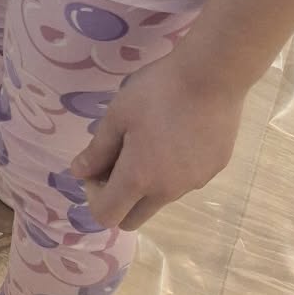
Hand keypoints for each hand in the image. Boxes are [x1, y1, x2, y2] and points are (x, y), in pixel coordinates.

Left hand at [69, 53, 244, 231]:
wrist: (213, 75)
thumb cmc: (158, 91)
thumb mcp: (117, 114)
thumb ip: (97, 150)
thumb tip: (79, 173)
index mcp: (139, 178)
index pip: (106, 215)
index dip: (93, 196)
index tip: (97, 167)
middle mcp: (167, 191)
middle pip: (133, 218)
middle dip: (118, 198)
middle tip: (118, 159)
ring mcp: (194, 183)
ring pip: (160, 198)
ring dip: (147, 183)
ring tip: (150, 139)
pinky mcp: (214, 170)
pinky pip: (185, 181)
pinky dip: (173, 169)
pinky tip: (177, 133)